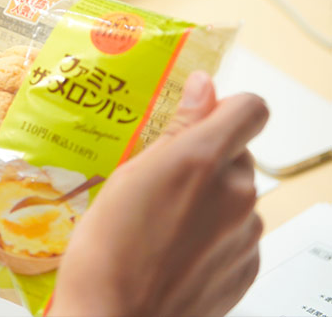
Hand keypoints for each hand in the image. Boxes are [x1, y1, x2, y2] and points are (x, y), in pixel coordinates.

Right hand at [50, 71, 268, 316]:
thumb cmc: (106, 252)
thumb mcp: (129, 175)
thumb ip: (178, 127)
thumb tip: (204, 88)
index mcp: (203, 161)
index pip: (250, 108)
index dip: (226, 106)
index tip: (201, 116)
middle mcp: (236, 195)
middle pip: (238, 154)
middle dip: (206, 159)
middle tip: (161, 180)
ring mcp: (246, 235)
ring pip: (235, 195)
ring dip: (208, 198)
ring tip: (162, 221)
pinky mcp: (246, 268)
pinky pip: (237, 233)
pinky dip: (213, 232)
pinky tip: (174, 247)